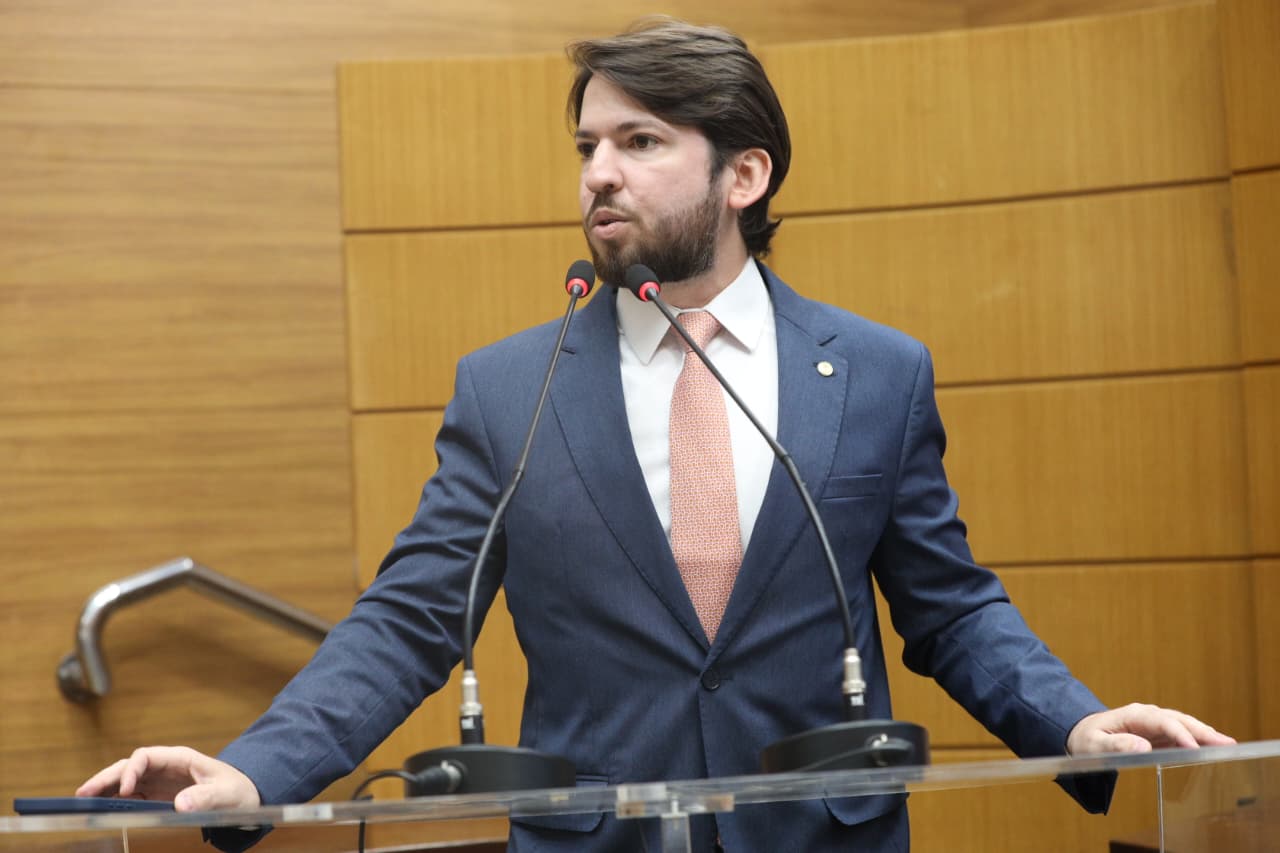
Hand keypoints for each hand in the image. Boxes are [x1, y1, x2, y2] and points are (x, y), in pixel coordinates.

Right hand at [76, 746, 260, 812]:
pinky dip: (114, 801)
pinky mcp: (157, 795)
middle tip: (83, 794)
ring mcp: (159, 781)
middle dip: (106, 778)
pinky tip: (100, 809)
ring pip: (125, 780)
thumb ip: (205, 798)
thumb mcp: (226, 795)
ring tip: (82, 801)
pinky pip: (131, 795)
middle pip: (130, 766)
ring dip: (104, 788)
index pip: (147, 756)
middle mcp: (165, 766)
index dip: (132, 770)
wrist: (243, 797)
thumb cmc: (237, 791)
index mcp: (180, 758)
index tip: (125, 790)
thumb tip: (180, 805)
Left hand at [1067, 703, 1235, 755]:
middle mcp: (1147, 715)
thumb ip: (1116, 745)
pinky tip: (1212, 748)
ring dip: (1205, 734)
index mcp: (1133, 715)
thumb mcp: (1094, 745)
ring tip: (1227, 746)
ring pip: (1184, 725)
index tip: (1194, 748)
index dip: (1179, 734)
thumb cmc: (1086, 739)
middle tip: (1227, 744)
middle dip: (1203, 731)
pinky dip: (1197, 739)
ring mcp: (1154, 722)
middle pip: (1179, 721)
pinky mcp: (1157, 732)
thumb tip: (1143, 747)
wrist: (1081, 732)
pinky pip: (1181, 734)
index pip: (1162, 722)